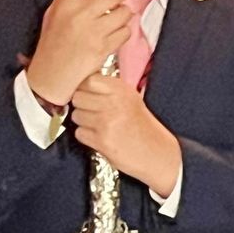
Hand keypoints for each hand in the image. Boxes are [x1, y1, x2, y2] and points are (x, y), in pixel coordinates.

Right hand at [25, 0, 135, 106]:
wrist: (51, 75)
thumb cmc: (53, 43)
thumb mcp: (53, 15)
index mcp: (64, 5)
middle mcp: (80, 15)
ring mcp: (94, 32)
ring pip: (124, 13)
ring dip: (123, 14)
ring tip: (116, 17)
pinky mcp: (105, 47)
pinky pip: (125, 32)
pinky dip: (123, 32)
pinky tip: (114, 34)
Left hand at [71, 74, 182, 196]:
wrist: (156, 152)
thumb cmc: (143, 127)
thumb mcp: (132, 100)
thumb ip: (109, 90)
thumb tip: (82, 85)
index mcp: (123, 90)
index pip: (89, 80)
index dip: (84, 87)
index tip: (88, 93)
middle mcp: (114, 103)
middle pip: (78, 97)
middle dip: (82, 105)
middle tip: (93, 111)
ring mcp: (107, 121)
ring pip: (76, 115)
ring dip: (83, 121)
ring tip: (99, 126)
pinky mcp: (101, 140)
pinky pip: (79, 133)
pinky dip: (86, 136)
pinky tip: (100, 137)